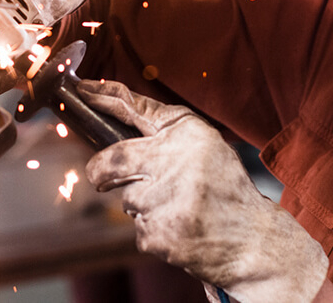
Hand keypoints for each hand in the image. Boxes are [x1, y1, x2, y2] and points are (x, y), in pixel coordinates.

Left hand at [79, 80, 328, 302]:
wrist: (252, 241)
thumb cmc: (226, 189)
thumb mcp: (205, 145)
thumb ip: (163, 129)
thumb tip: (114, 115)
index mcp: (186, 133)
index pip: (133, 108)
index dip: (102, 97)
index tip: (81, 91)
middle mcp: (174, 160)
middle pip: (110, 159)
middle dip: (101, 171)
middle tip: (108, 179)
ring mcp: (163, 200)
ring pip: (127, 199)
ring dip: (144, 205)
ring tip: (179, 208)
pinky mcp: (157, 234)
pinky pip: (139, 229)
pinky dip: (154, 230)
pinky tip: (181, 228)